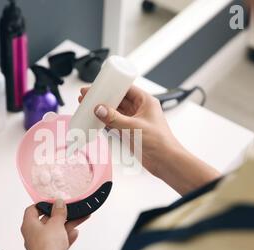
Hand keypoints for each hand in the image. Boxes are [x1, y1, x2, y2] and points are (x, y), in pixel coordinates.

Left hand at [21, 199, 87, 249]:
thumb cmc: (47, 248)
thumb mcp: (55, 223)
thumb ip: (58, 212)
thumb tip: (58, 203)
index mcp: (29, 225)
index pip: (32, 210)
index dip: (42, 204)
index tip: (53, 201)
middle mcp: (33, 235)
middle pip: (46, 220)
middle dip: (59, 215)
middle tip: (69, 209)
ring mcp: (42, 245)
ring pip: (55, 231)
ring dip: (67, 225)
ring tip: (79, 218)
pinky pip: (60, 241)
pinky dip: (67, 236)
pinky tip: (75, 233)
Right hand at [79, 86, 219, 194]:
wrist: (165, 161)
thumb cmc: (159, 142)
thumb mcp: (134, 127)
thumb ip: (115, 118)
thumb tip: (100, 109)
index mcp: (146, 102)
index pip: (126, 88)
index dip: (112, 85)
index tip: (99, 85)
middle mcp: (140, 110)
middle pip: (118, 99)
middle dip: (103, 97)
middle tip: (88, 95)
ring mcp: (134, 121)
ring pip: (114, 111)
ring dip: (102, 109)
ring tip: (88, 105)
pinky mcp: (129, 132)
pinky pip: (114, 123)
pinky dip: (104, 121)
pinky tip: (94, 120)